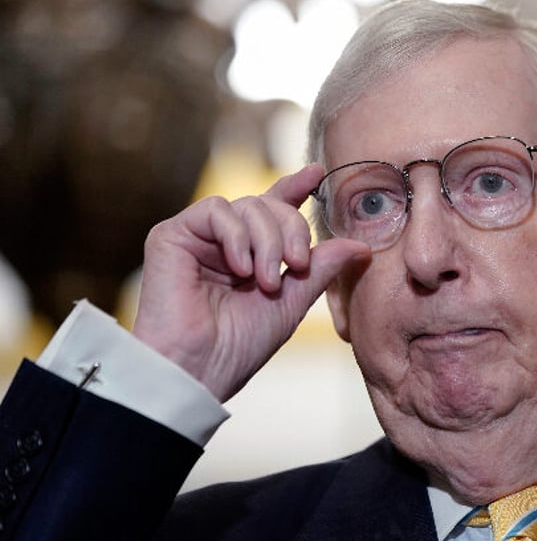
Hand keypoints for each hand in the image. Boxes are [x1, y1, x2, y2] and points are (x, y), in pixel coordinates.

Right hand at [131, 164, 370, 401]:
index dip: (295, 187)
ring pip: (248, 205)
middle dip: (292, 230)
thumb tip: (360, 246)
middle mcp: (225, 242)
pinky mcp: (172, 235)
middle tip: (296, 266)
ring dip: (268, 242)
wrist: (198, 368)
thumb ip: (321, 268)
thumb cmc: (239, 345)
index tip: (317, 172)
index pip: (274, 209)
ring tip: (265, 282)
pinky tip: (240, 268)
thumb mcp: (293, 303)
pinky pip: (217, 210)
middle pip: (269, 205)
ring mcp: (199, 237)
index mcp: (251, 255)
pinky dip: (237, 237)